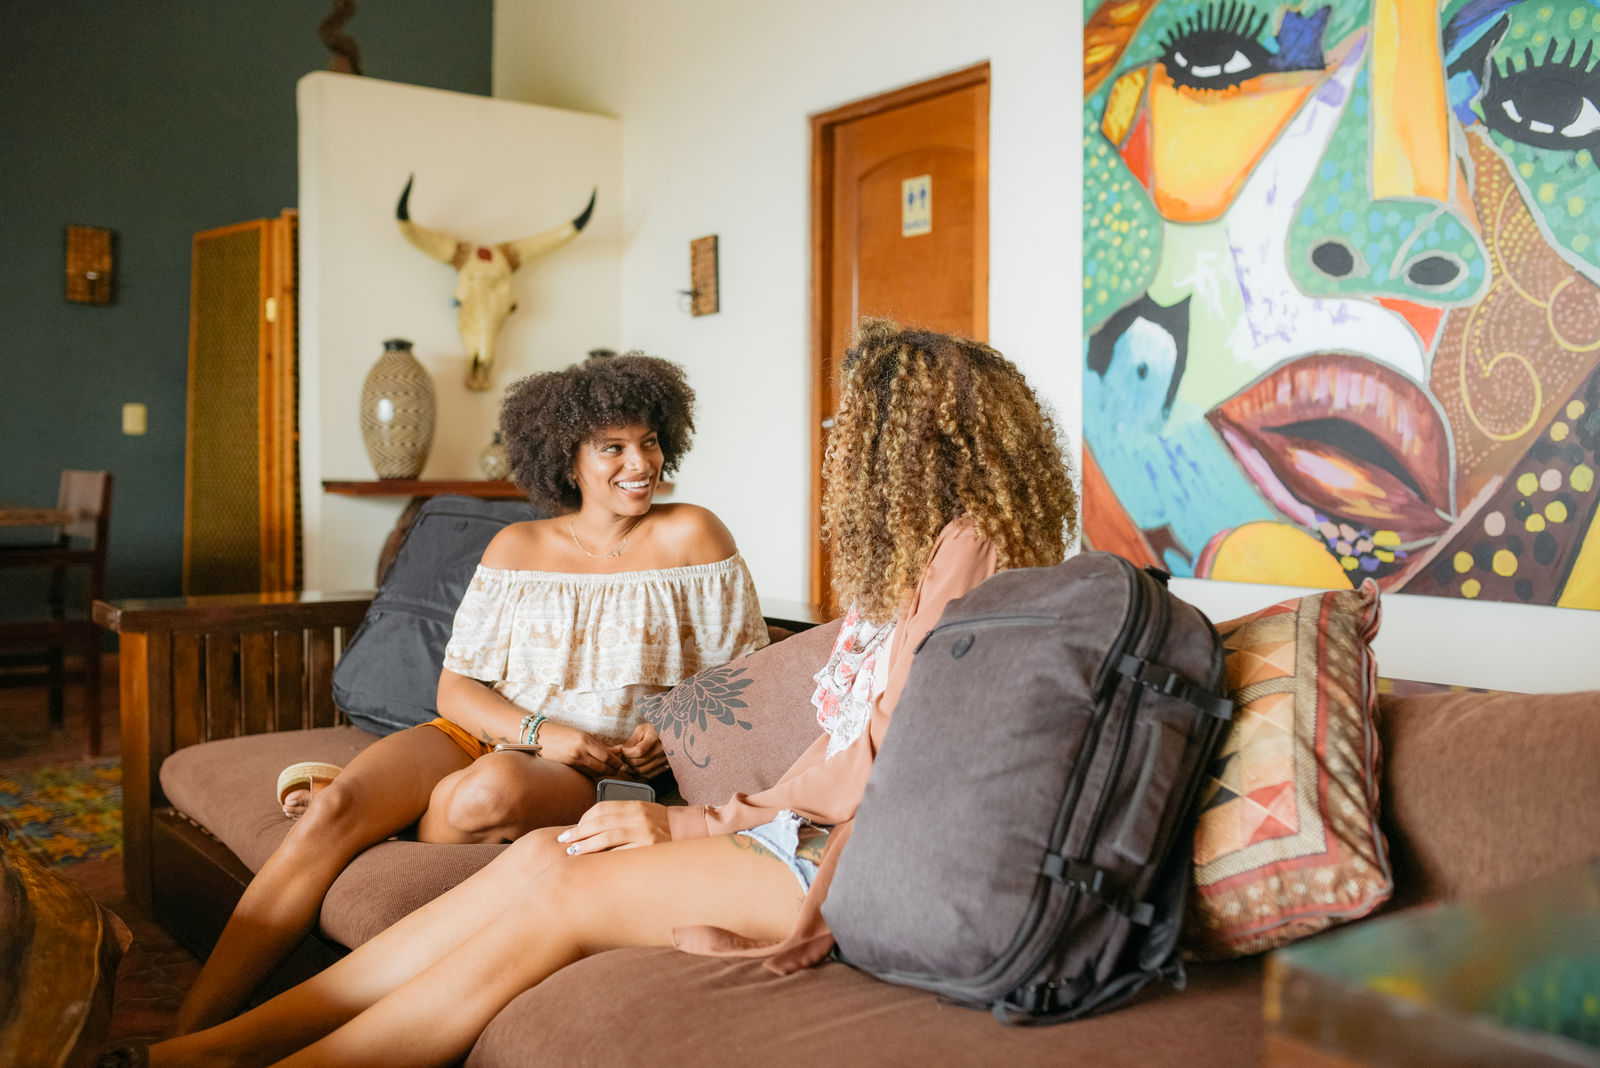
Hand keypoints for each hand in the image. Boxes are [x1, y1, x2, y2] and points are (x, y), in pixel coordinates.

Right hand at [534, 721, 624, 778]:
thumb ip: (599, 744)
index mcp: (584, 741)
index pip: (607, 757)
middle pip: (602, 767)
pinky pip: (585, 773)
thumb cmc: (561, 732)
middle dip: (612, 770)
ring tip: (609, 770)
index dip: (616, 762)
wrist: (540, 737)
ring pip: (594, 773)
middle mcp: (579, 752)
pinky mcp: (567, 768)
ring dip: (603, 773)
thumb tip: (616, 751)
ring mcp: (572, 762)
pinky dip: (593, 773)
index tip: (621, 763)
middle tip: (617, 769)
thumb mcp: (582, 734)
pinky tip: (596, 771)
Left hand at [556, 801, 671, 853]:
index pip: (602, 808)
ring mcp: (644, 833)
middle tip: (564, 841)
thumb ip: (621, 816)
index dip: (584, 819)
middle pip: (600, 823)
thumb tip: (590, 827)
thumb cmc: (661, 825)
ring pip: (607, 838)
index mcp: (635, 805)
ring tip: (573, 852)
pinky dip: (605, 857)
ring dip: (586, 846)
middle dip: (579, 832)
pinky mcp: (649, 849)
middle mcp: (638, 817)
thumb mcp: (643, 813)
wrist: (688, 833)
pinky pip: (621, 853)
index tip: (574, 828)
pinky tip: (595, 862)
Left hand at [610, 722, 666, 779]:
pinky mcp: (664, 766)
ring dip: (631, 769)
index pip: (638, 751)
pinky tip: (634, 768)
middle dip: (626, 761)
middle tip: (622, 757)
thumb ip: (630, 741)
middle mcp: (662, 750)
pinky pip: (649, 775)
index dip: (627, 753)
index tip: (622, 750)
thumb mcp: (642, 729)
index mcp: (656, 737)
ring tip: (626, 762)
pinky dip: (638, 774)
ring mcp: (664, 760)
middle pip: (639, 763)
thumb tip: (619, 751)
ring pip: (642, 771)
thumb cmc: (654, 730)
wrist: (669, 734)